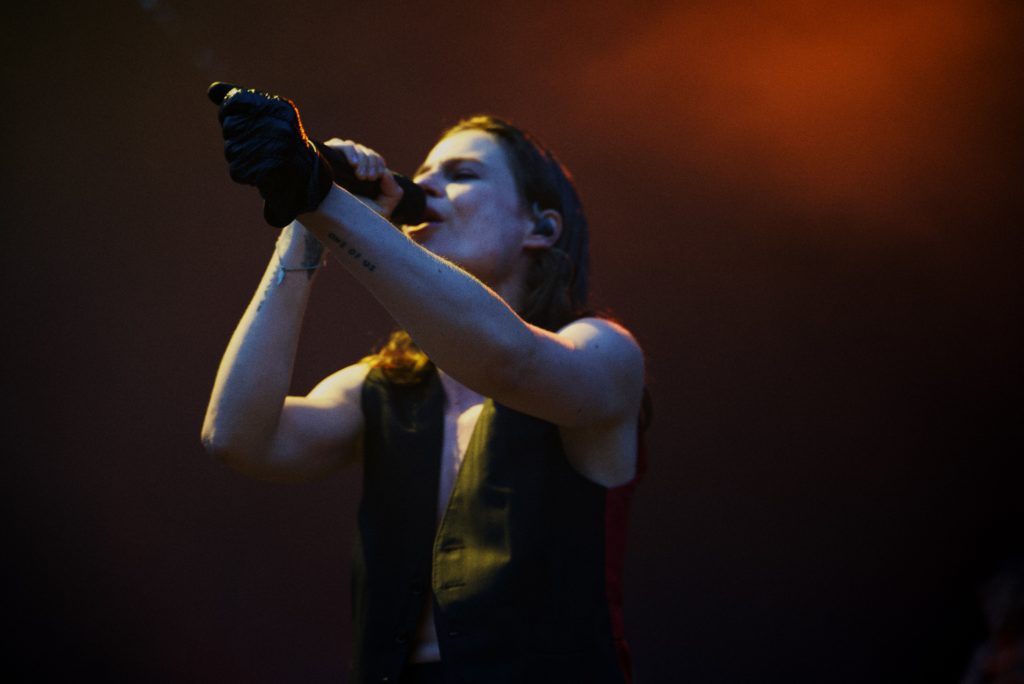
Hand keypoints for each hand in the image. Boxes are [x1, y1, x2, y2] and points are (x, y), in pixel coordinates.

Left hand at [210, 83, 332, 226]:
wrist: (307, 180)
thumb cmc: (280, 145)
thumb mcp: (264, 117)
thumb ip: (239, 101)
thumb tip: (212, 90)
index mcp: (280, 108)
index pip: (234, 101)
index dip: (228, 113)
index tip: (241, 123)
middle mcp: (281, 126)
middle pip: (230, 127)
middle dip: (236, 140)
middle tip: (258, 148)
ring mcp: (279, 149)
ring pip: (231, 150)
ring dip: (240, 159)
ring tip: (260, 162)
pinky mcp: (272, 172)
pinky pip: (237, 170)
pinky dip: (244, 176)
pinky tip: (260, 175)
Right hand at [322, 138, 403, 217]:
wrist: (334, 225)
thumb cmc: (358, 218)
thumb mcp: (383, 207)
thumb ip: (393, 192)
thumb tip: (385, 173)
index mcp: (366, 173)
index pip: (376, 159)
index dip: (378, 165)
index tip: (374, 178)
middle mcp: (353, 165)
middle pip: (367, 153)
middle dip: (371, 163)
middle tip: (367, 178)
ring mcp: (340, 159)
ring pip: (356, 148)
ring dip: (362, 159)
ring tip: (360, 175)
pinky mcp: (327, 156)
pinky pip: (340, 144)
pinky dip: (350, 151)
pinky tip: (353, 164)